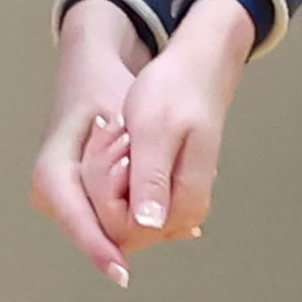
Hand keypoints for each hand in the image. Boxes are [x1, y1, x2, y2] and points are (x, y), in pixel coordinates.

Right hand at [30, 0, 147, 286]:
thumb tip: (153, 221)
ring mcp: (63, 201)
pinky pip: (114, 218)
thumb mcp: (127, 120)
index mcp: (52, 172)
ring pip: (109, 229)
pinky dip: (142, 208)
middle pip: (98, 232)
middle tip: (164, 186)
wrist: (88, 68)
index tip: (123, 275)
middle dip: (136, 222)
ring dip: (143, 212)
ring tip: (157, 173)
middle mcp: (50, 194)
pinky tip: (170, 200)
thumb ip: (140, 167)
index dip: (100, 249)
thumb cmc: (104, 87)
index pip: (78, 222)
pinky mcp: (80, 201)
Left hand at [119, 0, 255, 244]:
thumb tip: (148, 225)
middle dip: (104, 185)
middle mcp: (182, 216)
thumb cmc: (177, 91)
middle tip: (114, 134)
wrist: (198, 69)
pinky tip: (123, 141)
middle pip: (118, 228)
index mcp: (184, 206)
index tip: (115, 149)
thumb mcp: (154, 131)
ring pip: (118, 214)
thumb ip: (151, 179)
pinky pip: (125, 200)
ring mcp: (172, 207)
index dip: (106, 196)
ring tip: (119, 132)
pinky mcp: (163, 194)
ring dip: (107, 175)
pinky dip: (114, 171)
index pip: (123, 231)